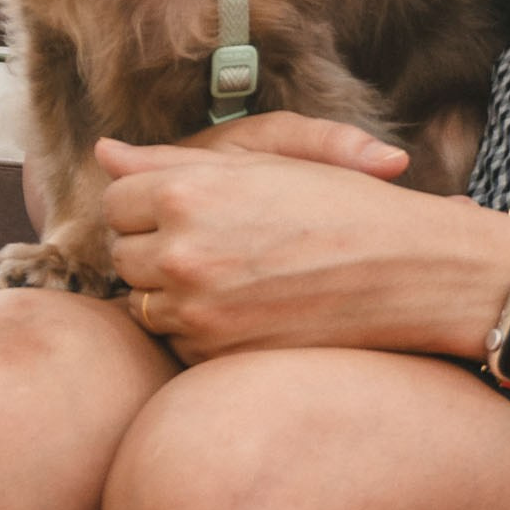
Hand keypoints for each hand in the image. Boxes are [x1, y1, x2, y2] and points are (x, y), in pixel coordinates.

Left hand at [94, 118, 509, 366]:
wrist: (406, 271)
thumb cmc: (338, 204)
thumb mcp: (261, 164)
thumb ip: (171, 161)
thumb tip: (103, 152)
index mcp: (187, 193)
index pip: (118, 199)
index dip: (150, 200)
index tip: (187, 205)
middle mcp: (181, 254)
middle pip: (122, 254)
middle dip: (156, 246)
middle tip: (217, 240)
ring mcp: (196, 313)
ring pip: (144, 303)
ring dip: (173, 291)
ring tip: (235, 274)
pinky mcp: (215, 357)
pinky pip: (176, 342)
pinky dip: (198, 330)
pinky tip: (246, 309)